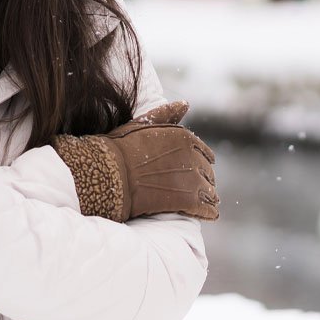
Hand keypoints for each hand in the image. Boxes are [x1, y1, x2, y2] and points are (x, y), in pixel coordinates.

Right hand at [53, 100, 219, 221]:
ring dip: (209, 198)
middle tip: (200, 191)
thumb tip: (186, 103)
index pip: (205, 154)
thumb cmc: (121, 148)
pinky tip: (209, 215)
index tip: (197, 172)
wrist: (110, 173)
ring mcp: (193, 180)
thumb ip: (167, 114)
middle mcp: (194, 157)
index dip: (201, 164)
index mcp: (186, 138)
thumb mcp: (144, 124)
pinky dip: (209, 212)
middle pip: (208, 174)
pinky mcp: (188, 201)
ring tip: (206, 204)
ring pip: (209, 191)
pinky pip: (206, 209)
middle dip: (205, 182)